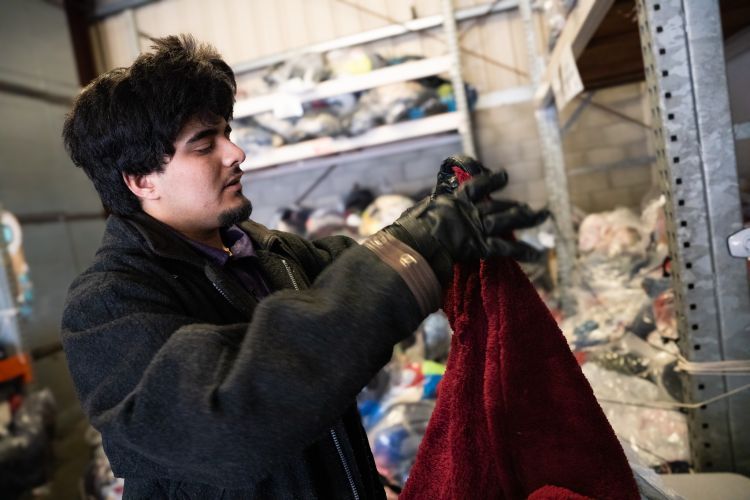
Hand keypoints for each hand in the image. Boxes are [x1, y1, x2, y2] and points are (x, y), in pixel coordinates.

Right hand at [384, 159, 548, 282]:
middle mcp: (469, 210)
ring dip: (528, 217)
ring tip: (543, 215)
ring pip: (507, 219)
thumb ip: (428, 212)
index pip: (476, 186)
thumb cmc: (408, 231)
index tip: (504, 175)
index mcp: (453, 200)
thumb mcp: (417, 213)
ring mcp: (475, 226)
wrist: (412, 243)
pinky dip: (522, 251)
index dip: (492, 180)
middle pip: (498, 205)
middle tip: (531, 207)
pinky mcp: (479, 245)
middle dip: (516, 206)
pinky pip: (505, 248)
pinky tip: (538, 255)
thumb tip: (422, 213)